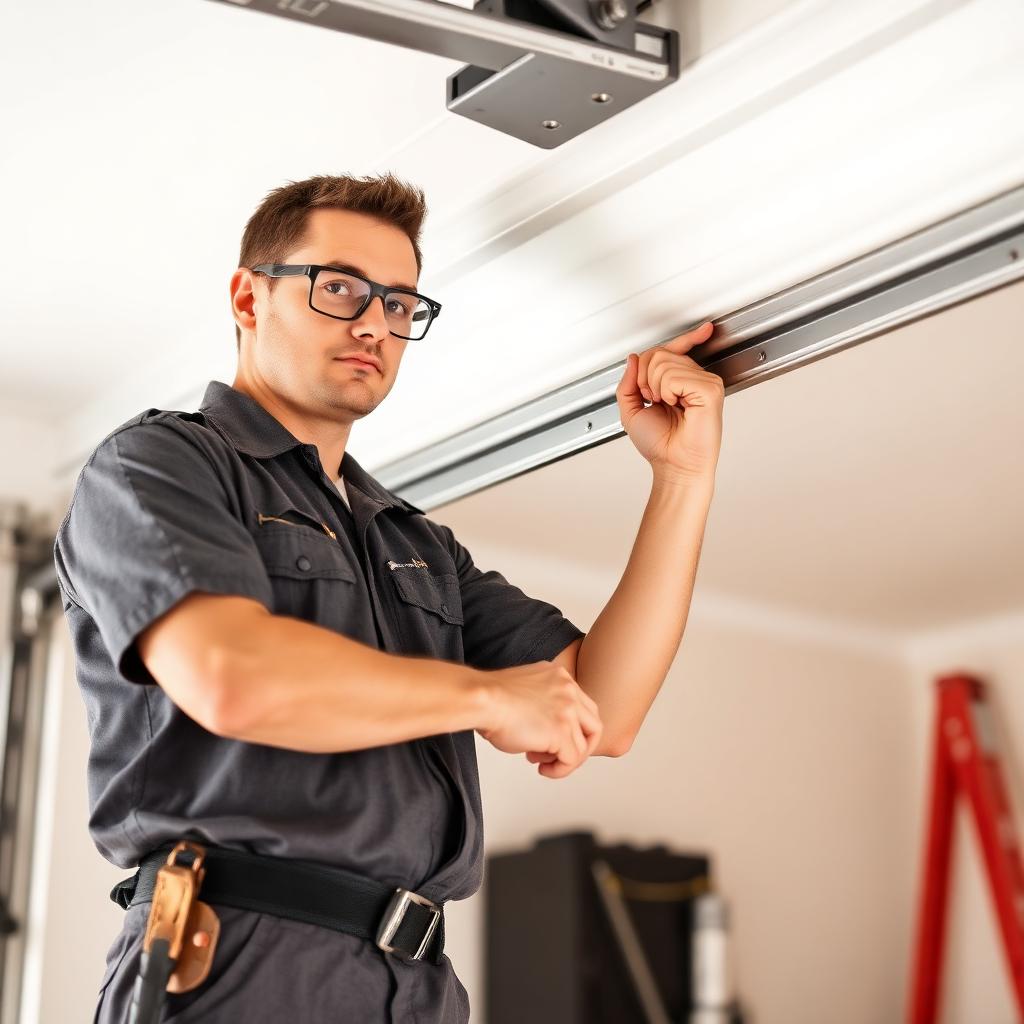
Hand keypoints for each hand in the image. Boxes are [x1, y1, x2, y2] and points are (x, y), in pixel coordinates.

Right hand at [475, 661, 603, 778]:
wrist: (482, 699)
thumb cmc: (491, 699)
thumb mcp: (526, 690)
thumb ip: (544, 702)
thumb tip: (548, 731)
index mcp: (560, 676)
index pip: (583, 706)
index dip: (574, 728)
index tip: (555, 739)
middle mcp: (569, 690)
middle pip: (593, 725)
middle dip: (579, 745)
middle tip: (559, 755)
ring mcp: (568, 710)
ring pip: (583, 746)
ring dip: (564, 760)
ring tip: (543, 762)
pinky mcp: (561, 731)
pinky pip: (572, 760)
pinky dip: (559, 770)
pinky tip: (543, 769)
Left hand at [616, 320, 724, 483]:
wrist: (673, 466)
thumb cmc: (660, 445)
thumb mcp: (631, 410)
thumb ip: (628, 383)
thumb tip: (634, 358)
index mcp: (682, 382)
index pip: (676, 351)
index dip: (685, 338)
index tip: (704, 330)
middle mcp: (696, 380)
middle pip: (660, 353)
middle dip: (645, 378)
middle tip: (654, 401)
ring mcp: (705, 384)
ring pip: (664, 363)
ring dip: (654, 388)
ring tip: (666, 406)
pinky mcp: (710, 391)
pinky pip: (675, 377)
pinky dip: (667, 393)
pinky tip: (678, 407)